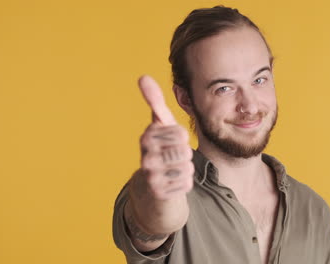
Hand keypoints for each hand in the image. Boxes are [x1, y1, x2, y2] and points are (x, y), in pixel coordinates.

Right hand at [133, 75, 193, 200]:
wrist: (152, 188)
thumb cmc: (161, 151)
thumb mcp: (160, 126)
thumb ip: (155, 102)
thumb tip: (143, 77)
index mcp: (147, 136)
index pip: (180, 133)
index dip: (181, 139)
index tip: (171, 142)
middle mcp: (145, 155)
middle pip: (184, 151)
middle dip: (184, 155)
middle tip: (173, 158)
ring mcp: (150, 175)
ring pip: (187, 167)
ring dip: (185, 169)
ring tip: (173, 169)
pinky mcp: (158, 192)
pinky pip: (186, 184)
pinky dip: (184, 184)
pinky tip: (173, 183)